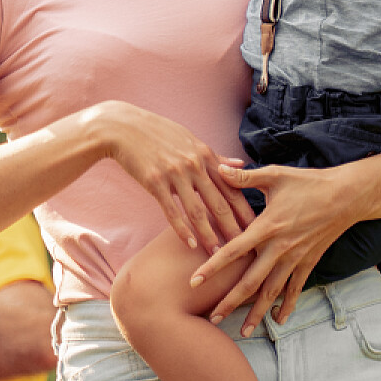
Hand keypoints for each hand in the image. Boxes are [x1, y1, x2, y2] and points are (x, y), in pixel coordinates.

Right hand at [94, 101, 251, 252]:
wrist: (122, 127)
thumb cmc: (157, 133)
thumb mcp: (190, 140)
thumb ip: (215, 156)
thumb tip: (240, 163)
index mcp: (204, 155)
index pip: (232, 187)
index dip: (245, 209)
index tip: (258, 227)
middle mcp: (193, 165)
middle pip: (219, 202)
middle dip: (234, 227)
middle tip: (246, 248)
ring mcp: (174, 174)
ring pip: (197, 211)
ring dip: (209, 235)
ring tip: (218, 253)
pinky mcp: (154, 182)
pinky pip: (171, 211)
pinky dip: (182, 229)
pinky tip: (191, 244)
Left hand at [189, 160, 367, 334]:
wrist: (348, 195)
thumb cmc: (309, 182)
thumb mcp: (276, 175)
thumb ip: (244, 176)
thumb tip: (216, 167)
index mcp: (267, 226)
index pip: (233, 250)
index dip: (213, 267)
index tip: (194, 281)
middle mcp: (280, 247)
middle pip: (251, 281)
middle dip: (230, 302)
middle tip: (212, 318)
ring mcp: (296, 257)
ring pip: (272, 291)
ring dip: (257, 312)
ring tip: (243, 331)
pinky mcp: (310, 261)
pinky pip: (296, 288)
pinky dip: (288, 305)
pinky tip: (278, 320)